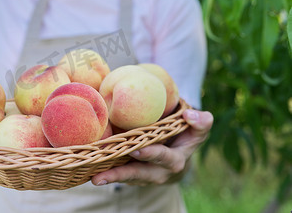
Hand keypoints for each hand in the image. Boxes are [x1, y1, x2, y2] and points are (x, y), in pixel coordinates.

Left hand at [91, 109, 213, 185]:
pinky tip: (91, 173)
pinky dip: (106, 174)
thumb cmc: (186, 138)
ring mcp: (143, 176)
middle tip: (104, 174)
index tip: (138, 149)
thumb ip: (201, 122)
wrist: (178, 157)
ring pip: (126, 177)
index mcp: (174, 160)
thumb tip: (189, 114)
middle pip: (139, 173)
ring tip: (95, 178)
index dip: (152, 154)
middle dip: (123, 174)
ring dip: (110, 177)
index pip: (164, 157)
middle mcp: (158, 172)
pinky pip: (119, 174)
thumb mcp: (198, 131)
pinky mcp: (132, 175)